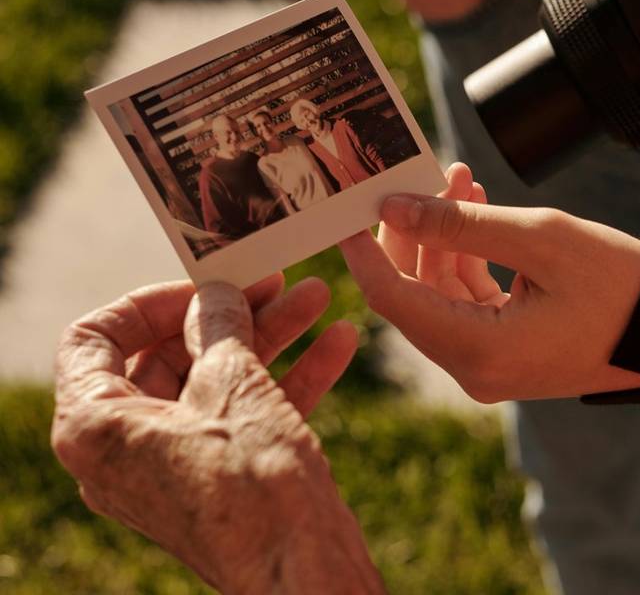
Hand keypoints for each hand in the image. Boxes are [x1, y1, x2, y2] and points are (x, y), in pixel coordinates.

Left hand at [51, 275, 382, 593]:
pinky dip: (286, 379)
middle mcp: (124, 448)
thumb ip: (219, 324)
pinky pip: (243, 415)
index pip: (93, 338)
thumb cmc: (255, 482)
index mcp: (96, 426)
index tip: (206, 285)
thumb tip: (218, 296)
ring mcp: (175, 465)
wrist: (303, 570)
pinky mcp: (220, 479)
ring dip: (270, 338)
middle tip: (275, 281)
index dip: (150, 301)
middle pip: (169, 355)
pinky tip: (337, 344)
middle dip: (232, 313)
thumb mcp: (233, 382)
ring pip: (216, 382)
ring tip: (318, 298)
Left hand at [340, 163, 639, 402]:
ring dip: (445, 237)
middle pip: (412, 294)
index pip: (390, 296)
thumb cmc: (622, 285)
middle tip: (419, 175)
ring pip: (440, 294)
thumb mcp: (541, 240)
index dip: (361, 246)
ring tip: (461, 179)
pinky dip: (469, 259)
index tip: (343, 202)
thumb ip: (459, 225)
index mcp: (478, 350)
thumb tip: (393, 208)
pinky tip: (478, 212)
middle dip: (413, 230)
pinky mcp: (507, 353)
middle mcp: (475, 368)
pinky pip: (469, 303)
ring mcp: (491, 365)